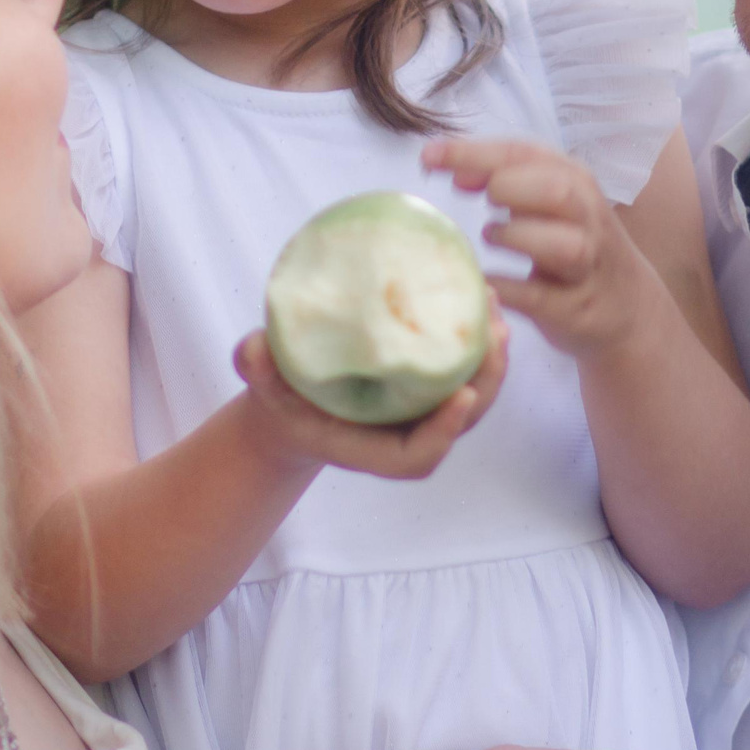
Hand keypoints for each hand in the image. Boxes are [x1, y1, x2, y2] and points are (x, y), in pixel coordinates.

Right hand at [233, 317, 509, 480]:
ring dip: (491, 355)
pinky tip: (479, 294)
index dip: (445, 431)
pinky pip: (464, 365)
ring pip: (473, 391)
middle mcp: (407, 433)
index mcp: (372, 449)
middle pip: (462, 419)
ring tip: (495, 306)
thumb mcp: (265, 386)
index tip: (464, 396)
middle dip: (487, 381)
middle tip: (497, 335)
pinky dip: (477, 337)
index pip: (419, 455)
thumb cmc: (283, 398)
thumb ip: (258, 370)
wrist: (296, 400)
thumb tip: (251, 348)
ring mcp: (424, 409)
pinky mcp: (430, 383)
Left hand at [422, 137, 656, 359]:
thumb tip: (455, 171)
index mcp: (575, 182)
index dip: (473, 152)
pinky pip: (539, 297)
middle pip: (557, 189)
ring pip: (563, 243)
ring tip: (492, 237)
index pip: (525, 153)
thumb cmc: (575, 247)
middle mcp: (587, 217)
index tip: (428, 156)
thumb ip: (508, 182)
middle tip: (483, 202)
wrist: (629, 311)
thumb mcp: (550, 206)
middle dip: (510, 187)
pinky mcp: (577, 309)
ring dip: (517, 236)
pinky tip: (485, 281)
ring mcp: (588, 265)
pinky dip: (507, 287)